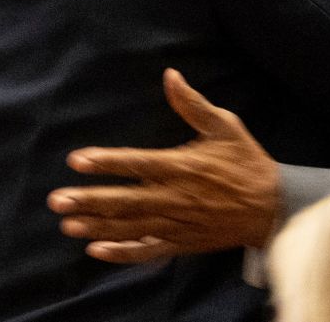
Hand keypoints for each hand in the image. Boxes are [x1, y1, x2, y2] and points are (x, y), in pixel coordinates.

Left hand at [46, 69, 279, 263]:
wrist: (272, 207)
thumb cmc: (246, 162)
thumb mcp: (225, 126)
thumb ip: (193, 104)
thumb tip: (170, 75)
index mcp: (182, 166)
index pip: (136, 164)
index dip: (106, 163)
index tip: (77, 160)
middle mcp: (175, 197)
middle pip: (125, 201)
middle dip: (89, 201)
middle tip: (57, 200)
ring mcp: (177, 223)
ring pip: (130, 227)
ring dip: (97, 227)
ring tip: (67, 225)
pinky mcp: (182, 242)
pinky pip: (148, 251)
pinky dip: (123, 253)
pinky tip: (97, 251)